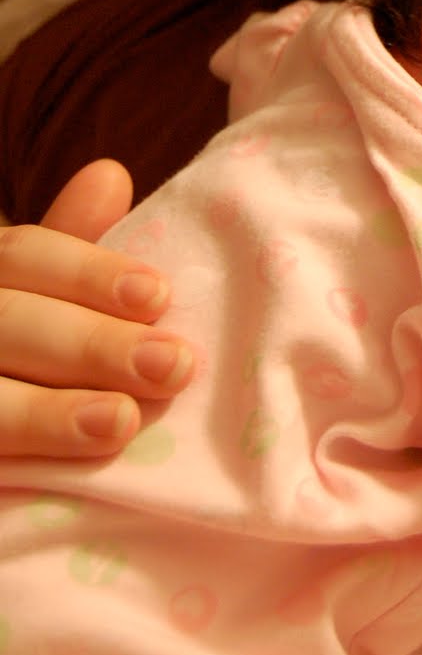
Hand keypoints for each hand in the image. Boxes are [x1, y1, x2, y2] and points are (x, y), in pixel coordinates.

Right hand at [0, 160, 193, 458]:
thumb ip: (70, 247)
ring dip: (48, 413)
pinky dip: (19, 453)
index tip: (160, 296)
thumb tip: (110, 175)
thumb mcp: (38, 294)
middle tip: (173, 366)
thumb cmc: (20, 353)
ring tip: (121, 421)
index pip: (24, 255)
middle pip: (8, 322)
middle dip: (92, 345)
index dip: (90, 273)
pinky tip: (58, 479)